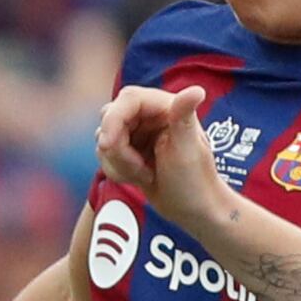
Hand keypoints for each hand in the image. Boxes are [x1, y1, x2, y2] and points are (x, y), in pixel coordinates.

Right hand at [92, 82, 232, 236]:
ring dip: (119, 163)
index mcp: (167, 107)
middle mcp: (150, 115)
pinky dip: (117, 170)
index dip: (113, 120)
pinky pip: (105, 154)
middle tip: (141, 169)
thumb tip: (197, 90)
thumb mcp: (187, 150)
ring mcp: (138, 132)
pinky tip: (141, 178)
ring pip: (104, 138)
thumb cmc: (196, 181)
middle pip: (110, 117)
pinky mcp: (129, 149)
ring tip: (146, 175)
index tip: (108, 146)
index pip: (128, 99)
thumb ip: (183, 117)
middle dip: (118, 149)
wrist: (194, 210)